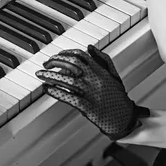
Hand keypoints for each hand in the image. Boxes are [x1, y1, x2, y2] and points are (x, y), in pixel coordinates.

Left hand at [35, 45, 149, 140]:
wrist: (125, 118)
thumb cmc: (118, 97)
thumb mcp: (113, 75)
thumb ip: (103, 59)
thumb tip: (90, 47)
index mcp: (101, 71)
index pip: (81, 55)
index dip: (66, 53)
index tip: (57, 55)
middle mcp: (95, 80)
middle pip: (72, 64)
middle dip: (55, 61)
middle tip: (46, 64)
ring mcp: (91, 93)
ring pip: (67, 80)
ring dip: (51, 76)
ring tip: (40, 74)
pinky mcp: (88, 107)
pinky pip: (69, 97)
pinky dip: (56, 92)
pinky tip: (47, 89)